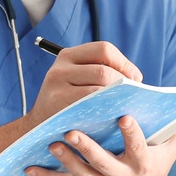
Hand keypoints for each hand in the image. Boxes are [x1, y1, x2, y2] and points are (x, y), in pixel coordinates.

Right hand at [23, 41, 142, 129]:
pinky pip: (90, 103)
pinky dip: (106, 107)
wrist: (39, 126)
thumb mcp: (77, 80)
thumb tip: (136, 78)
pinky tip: (111, 114)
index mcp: (68, 56)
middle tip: (132, 96)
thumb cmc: (68, 103)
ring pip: (98, 87)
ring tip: (124, 105)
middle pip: (104, 70)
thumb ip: (99, 72)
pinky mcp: (57, 103)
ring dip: (117, 97)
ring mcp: (56, 85)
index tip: (135, 78)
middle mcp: (60, 67)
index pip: (104, 49)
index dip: (124, 63)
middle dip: (123, 83)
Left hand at [24, 118, 175, 175]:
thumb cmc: (155, 174)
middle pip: (102, 162)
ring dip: (65, 160)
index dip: (132, 133)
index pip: (138, 147)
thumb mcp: (169, 154)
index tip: (125, 116)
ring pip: (82, 173)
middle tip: (72, 132)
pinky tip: (30, 169)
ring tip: (52, 145)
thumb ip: (175, 130)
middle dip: (86, 148)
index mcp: (142, 164)